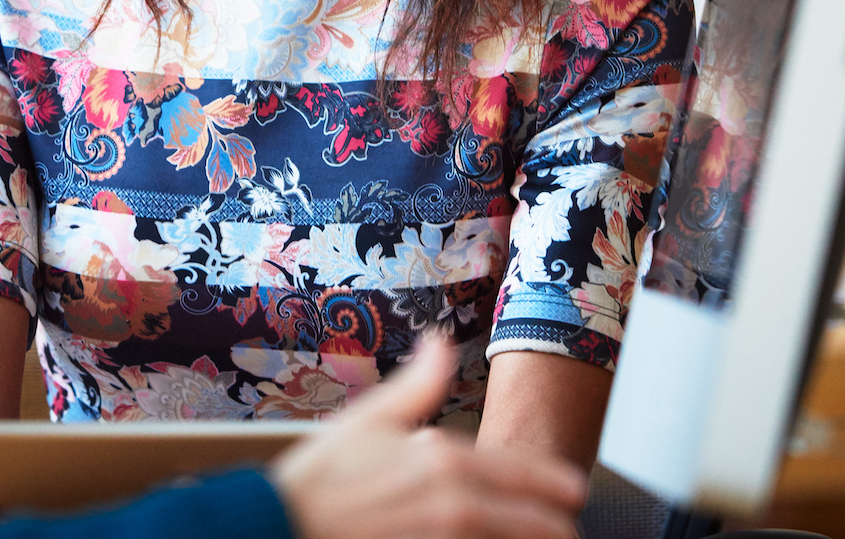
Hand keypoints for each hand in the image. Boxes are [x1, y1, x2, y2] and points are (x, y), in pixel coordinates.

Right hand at [272, 337, 587, 538]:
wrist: (289, 522)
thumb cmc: (324, 475)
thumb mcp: (371, 417)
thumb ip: (419, 383)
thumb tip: (441, 342)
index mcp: (445, 460)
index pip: (527, 474)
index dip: (558, 485)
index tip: (574, 492)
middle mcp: (457, 504)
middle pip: (538, 525)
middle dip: (555, 526)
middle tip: (563, 528)